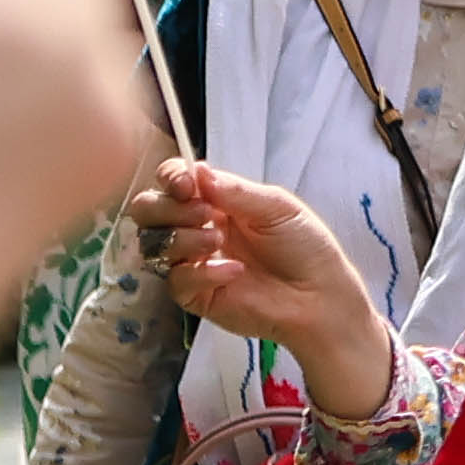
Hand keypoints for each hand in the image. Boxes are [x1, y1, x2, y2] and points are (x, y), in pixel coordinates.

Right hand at [141, 157, 395, 413]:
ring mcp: (192, 262)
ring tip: (219, 241)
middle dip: (166, 208)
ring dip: (184, 238)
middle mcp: (197, 228)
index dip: (170, 177)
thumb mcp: (276, 207)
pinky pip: (177, 279)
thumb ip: (236, 191)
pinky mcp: (193, 295)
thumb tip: (197, 170)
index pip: (174, 182)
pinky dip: (203, 272)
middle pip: (148, 212)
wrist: (316, 293)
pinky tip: (234, 270)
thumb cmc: (302, 244)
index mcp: (216, 201)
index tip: (185, 184)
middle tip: (203, 214)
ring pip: (154, 244)